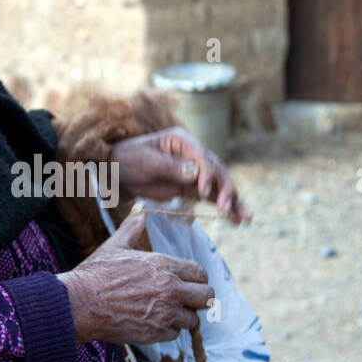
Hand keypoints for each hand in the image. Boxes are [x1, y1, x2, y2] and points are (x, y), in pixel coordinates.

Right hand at [57, 210, 211, 345]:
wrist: (80, 303)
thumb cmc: (96, 274)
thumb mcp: (115, 245)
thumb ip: (133, 228)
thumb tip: (140, 211)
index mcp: (164, 265)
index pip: (201, 273)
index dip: (197, 280)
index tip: (189, 284)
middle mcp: (170, 288)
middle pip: (207, 298)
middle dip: (198, 300)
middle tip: (186, 302)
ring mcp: (165, 312)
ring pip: (192, 320)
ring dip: (182, 318)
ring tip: (166, 314)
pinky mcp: (156, 332)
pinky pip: (174, 335)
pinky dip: (167, 331)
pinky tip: (152, 323)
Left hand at [111, 127, 250, 223]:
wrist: (116, 173)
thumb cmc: (128, 160)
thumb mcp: (146, 162)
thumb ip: (170, 167)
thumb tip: (195, 173)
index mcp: (182, 141)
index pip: (202, 157)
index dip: (207, 174)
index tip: (204, 191)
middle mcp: (193, 154)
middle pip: (216, 171)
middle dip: (225, 190)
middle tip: (227, 208)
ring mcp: (195, 171)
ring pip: (219, 186)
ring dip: (232, 202)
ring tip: (244, 218)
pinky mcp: (193, 187)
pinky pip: (212, 197)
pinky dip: (224, 208)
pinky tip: (237, 220)